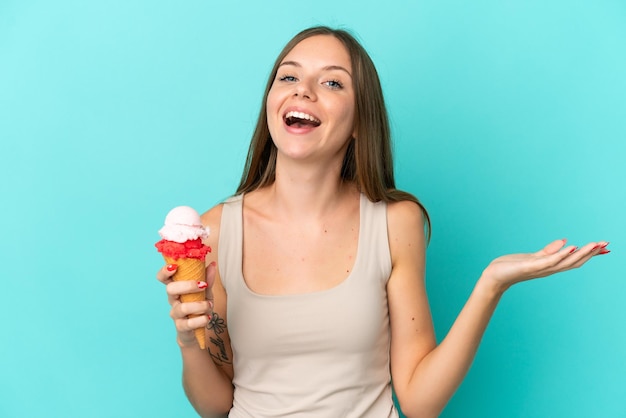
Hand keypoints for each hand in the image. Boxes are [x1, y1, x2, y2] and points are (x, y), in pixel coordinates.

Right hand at [156, 262, 216, 346]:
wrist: (197, 330)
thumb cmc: (198, 307)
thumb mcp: (205, 292)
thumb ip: (208, 279)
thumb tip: (213, 265)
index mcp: (176, 288)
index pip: (163, 278)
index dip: (164, 271)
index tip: (174, 266)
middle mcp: (173, 300)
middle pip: (170, 289)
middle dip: (188, 286)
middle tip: (203, 285)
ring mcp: (175, 314)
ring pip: (182, 308)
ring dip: (199, 305)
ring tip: (209, 305)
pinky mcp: (181, 327)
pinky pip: (189, 323)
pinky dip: (201, 319)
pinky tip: (207, 317)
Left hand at [481, 239, 609, 292]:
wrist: (494, 276)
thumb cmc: (512, 267)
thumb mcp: (533, 257)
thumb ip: (548, 251)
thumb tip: (566, 241)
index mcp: (549, 266)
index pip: (573, 260)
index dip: (589, 254)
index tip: (605, 247)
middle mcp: (548, 269)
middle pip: (574, 262)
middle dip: (591, 253)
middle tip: (606, 244)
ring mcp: (540, 268)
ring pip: (565, 261)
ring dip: (581, 253)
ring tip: (594, 244)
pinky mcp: (530, 266)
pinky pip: (548, 261)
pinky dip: (560, 254)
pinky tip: (570, 246)